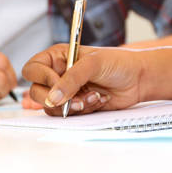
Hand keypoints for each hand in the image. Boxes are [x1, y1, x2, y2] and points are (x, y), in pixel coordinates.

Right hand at [23, 44, 148, 115]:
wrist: (138, 80)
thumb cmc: (118, 63)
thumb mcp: (94, 63)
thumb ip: (71, 79)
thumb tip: (53, 96)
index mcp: (58, 57)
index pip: (33, 69)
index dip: (42, 78)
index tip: (58, 84)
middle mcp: (59, 74)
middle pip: (36, 92)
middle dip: (57, 98)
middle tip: (75, 98)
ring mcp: (67, 91)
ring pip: (52, 107)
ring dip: (73, 105)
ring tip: (93, 96)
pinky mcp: (76, 105)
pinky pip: (68, 115)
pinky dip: (83, 109)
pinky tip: (98, 100)